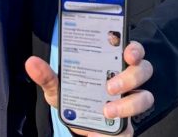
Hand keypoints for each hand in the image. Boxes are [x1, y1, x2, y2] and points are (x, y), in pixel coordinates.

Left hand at [25, 41, 153, 136]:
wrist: (77, 124)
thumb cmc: (73, 98)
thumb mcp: (58, 87)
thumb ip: (47, 76)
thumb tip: (31, 62)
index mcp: (111, 64)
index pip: (131, 49)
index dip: (134, 49)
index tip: (127, 52)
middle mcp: (126, 80)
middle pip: (144, 70)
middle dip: (130, 77)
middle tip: (109, 86)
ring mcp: (130, 102)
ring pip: (146, 97)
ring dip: (128, 105)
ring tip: (106, 111)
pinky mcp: (128, 125)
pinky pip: (132, 129)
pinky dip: (118, 131)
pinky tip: (98, 133)